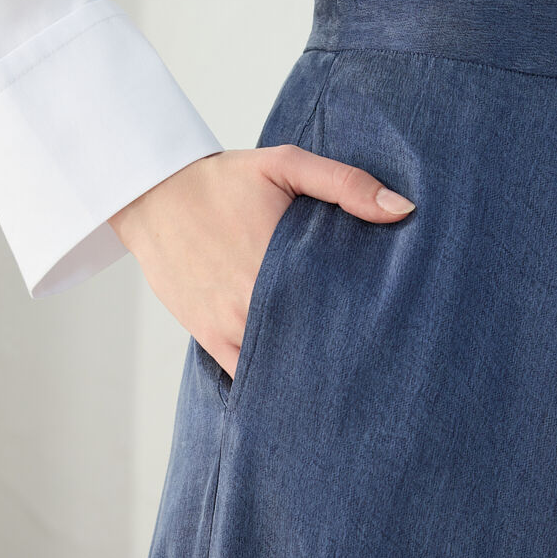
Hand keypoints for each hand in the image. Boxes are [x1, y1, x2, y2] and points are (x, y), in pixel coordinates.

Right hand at [107, 147, 415, 378]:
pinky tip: (297, 392)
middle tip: (381, 365)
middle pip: (313, 344)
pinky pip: (244, 374)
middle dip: (344, 354)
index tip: (395, 333)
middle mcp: (254, 299)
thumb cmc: (224, 179)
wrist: (152, 193)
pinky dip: (271, 382)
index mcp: (281, 260)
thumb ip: (345, 183)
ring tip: (346, 384)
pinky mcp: (208, 335)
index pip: (339, 309)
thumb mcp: (286, 164)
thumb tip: (403, 209)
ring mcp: (229, 323)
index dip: (368, 325)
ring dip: (308, 373)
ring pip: (281, 366)